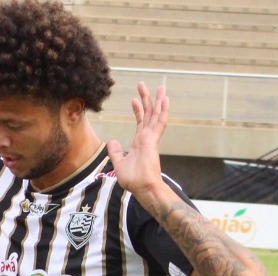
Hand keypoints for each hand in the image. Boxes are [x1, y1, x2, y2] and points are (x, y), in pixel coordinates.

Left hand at [104, 81, 168, 199]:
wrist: (142, 188)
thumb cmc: (133, 180)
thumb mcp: (119, 164)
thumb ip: (115, 152)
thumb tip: (112, 141)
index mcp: (140, 142)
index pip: (140, 122)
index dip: (138, 110)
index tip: (134, 99)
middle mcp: (147, 137)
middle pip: (148, 114)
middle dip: (146, 99)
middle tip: (143, 84)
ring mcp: (151, 138)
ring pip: (156, 115)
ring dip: (158, 100)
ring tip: (160, 87)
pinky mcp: (154, 140)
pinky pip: (160, 122)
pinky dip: (163, 110)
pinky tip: (165, 99)